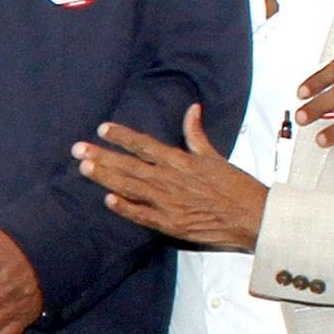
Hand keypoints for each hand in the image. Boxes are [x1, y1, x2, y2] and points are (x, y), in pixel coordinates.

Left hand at [73, 106, 268, 249]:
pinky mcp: (172, 224)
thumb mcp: (215, 157)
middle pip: (131, 165)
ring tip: (85, 168)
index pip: (145, 144)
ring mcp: (170, 203)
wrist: (255, 217)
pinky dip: (126, 208)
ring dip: (107, 178)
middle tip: (78, 149)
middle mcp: (172, 179)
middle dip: (102, 156)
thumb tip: (192, 109)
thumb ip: (197, 135)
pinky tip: (107, 200)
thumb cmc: (237, 187)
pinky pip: (144, 215)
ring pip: (132, 188)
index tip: (102, 128)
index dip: (122, 136)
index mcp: (181, 161)